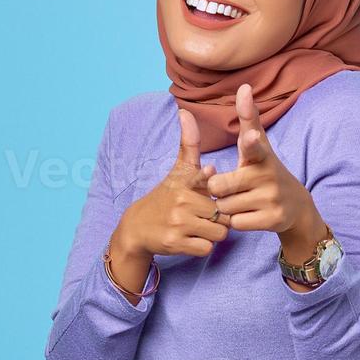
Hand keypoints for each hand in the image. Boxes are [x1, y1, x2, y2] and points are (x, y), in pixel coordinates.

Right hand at [109, 108, 227, 298]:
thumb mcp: (176, 171)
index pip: (205, 179)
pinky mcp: (175, 243)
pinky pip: (206, 248)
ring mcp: (178, 223)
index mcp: (183, 182)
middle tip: (205, 214)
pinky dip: (203, 246)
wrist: (136, 227)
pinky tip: (192, 238)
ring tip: (199, 226)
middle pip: (223, 212)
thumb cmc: (165, 197)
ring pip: (219, 232)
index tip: (211, 172)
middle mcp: (181, 201)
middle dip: (220, 216)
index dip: (210, 179)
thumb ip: (188, 145)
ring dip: (214, 233)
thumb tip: (185, 111)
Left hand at [207, 84, 327, 267]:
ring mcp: (272, 199)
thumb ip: (248, 119)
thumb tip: (243, 86)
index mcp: (261, 155)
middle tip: (234, 188)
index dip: (250, 142)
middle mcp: (268, 175)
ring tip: (244, 201)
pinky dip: (238, 221)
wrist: (295, 206)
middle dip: (220, 191)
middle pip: (220, 187)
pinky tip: (250, 214)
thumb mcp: (259, 146)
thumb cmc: (265, 171)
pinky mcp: (273, 220)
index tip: (249, 137)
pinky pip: (237, 224)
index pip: (254, 147)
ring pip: (226, 207)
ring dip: (228, 207)